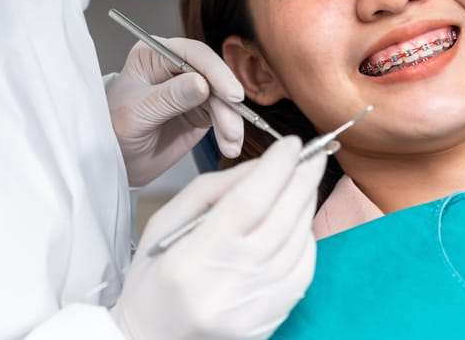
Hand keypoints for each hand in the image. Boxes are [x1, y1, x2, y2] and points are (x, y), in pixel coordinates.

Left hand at [106, 37, 244, 185]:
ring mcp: (190, 88)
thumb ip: (170, 97)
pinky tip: (230, 145)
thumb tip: (203, 84)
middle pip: (214, 75)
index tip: (231, 94)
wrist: (114, 159)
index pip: (193, 54)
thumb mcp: (137, 113)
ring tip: (231, 143)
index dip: (216, 72)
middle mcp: (175, 67)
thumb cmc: (113, 130)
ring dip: (231, 120)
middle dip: (227, 102)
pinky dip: (230, 131)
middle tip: (232, 127)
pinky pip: (223, 115)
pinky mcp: (200, 110)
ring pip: (223, 97)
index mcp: (155, 55)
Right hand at [111, 137, 324, 338]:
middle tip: (313, 154)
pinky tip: (300, 223)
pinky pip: (303, 273)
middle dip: (302, 179)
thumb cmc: (152, 283)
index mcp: (192, 258)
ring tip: (305, 183)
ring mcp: (252, 307)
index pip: (248, 202)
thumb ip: (211, 190)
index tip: (291, 144)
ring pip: (298, 244)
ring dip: (307, 207)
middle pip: (281, 219)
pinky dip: (307, 241)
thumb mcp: (164, 224)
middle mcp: (226, 284)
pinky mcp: (269, 320)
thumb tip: (259, 166)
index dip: (276, 168)